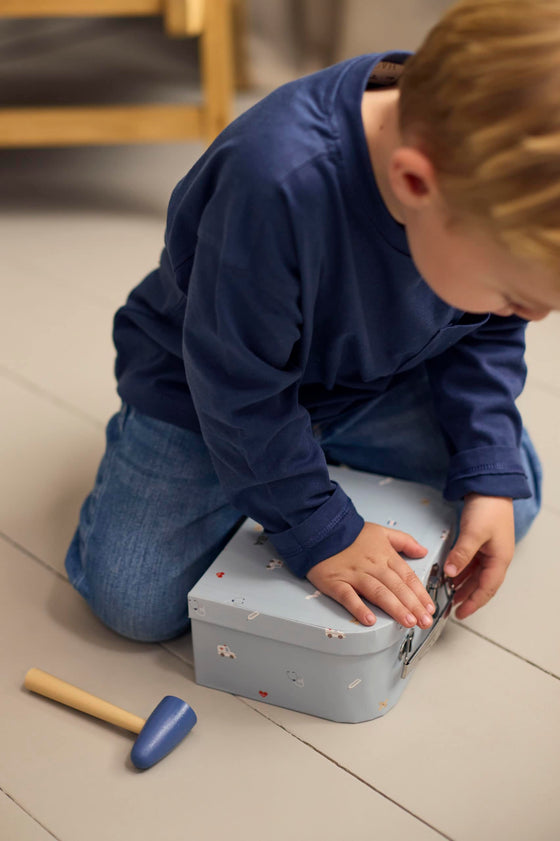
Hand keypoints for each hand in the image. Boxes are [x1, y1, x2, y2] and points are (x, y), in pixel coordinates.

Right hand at [306, 521, 435, 627]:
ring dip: (394, 608)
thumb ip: (404, 541)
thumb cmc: (350, 534)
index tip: (430, 608)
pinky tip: (369, 620)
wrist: (320, 529)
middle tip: (424, 621)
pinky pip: (348, 597)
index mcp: (384, 556)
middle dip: (413, 605)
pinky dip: (359, 608)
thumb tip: (423, 551)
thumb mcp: (381, 532)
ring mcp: (354, 575)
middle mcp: (372, 566)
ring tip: (408, 622)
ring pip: (378, 592)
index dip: (420, 593)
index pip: (407, 576)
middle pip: (396, 587)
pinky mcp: (335, 582)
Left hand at [444, 494, 514, 619]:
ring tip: (449, 594)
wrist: (490, 486)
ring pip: (475, 574)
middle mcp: (496, 557)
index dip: (474, 603)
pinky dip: (461, 570)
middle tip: (451, 608)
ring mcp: (489, 550)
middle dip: (467, 597)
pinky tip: (451, 574)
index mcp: (499, 559)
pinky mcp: (481, 542)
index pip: (487, 589)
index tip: (461, 613)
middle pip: (481, 584)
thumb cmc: (489, 507)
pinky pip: (471, 563)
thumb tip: (450, 573)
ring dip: (463, 584)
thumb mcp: (473, 533)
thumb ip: (461, 554)